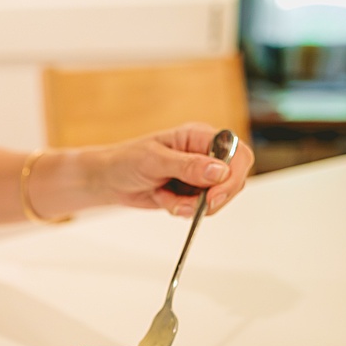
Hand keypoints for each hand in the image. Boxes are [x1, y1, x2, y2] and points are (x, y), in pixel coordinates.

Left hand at [98, 124, 254, 216]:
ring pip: (218, 198)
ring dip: (191, 205)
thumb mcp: (154, 161)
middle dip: (213, 197)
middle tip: (189, 206)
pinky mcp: (192, 192)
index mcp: (200, 137)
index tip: (215, 194)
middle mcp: (205, 154)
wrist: (108, 179)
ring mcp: (200, 175)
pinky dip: (181, 209)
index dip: (232, 175)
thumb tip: (220, 171)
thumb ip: (187, 166)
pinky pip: (200, 208)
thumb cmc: (127, 161)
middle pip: (234, 179)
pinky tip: (162, 198)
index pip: (236, 153)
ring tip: (165, 196)